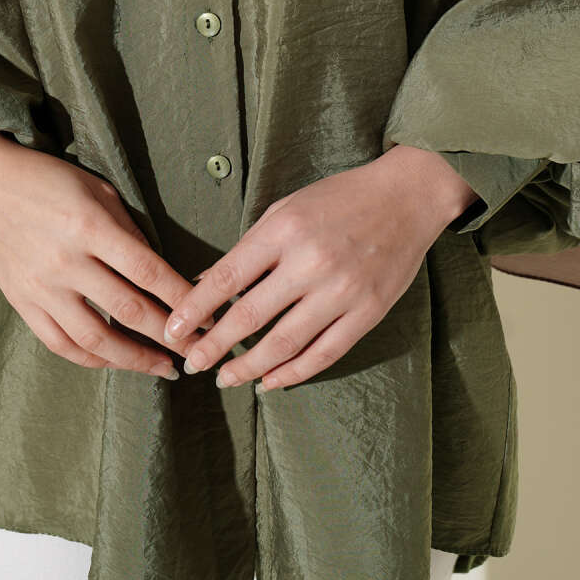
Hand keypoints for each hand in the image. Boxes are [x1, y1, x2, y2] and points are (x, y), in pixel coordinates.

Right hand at [0, 126, 213, 377]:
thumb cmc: (48, 180)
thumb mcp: (97, 191)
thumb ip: (129, 232)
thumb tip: (159, 274)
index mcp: (90, 226)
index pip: (148, 272)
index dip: (182, 298)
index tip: (208, 315)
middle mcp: (66, 262)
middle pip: (128, 310)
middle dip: (169, 336)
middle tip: (196, 351)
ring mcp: (41, 288)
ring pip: (95, 339)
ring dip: (135, 359)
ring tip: (163, 367)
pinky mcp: (22, 304)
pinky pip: (61, 343)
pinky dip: (92, 359)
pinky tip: (115, 362)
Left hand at [161, 145, 479, 390]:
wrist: (405, 198)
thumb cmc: (338, 199)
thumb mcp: (286, 210)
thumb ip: (249, 249)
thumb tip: (204, 283)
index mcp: (284, 230)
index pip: (227, 278)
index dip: (195, 309)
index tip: (173, 330)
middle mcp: (310, 262)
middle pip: (249, 317)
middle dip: (213, 346)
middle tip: (190, 363)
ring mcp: (341, 291)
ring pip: (284, 344)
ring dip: (248, 368)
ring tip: (224, 378)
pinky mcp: (367, 313)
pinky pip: (323, 354)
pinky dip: (292, 373)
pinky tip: (270, 381)